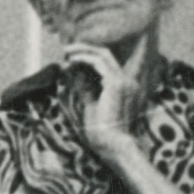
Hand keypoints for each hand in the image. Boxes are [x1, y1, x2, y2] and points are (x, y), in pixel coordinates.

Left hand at [64, 46, 148, 167]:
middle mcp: (127, 81)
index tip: (72, 58)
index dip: (90, 57)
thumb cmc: (102, 132)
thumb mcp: (92, 105)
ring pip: (103, 55)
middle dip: (85, 49)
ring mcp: (124, 81)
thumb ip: (87, 89)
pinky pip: (99, 62)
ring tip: (66, 53)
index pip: (107, 64)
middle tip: (67, 50)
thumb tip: (75, 76)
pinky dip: (84, 58)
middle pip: (106, 55)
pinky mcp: (116, 82)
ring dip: (83, 51)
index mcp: (124, 87)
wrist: (112, 144)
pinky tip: (71, 61)